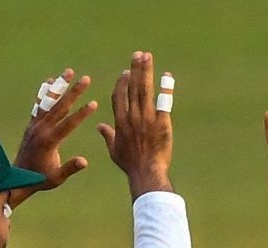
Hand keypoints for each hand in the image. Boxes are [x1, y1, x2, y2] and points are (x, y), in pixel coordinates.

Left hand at [9, 66, 97, 209]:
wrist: (18, 178)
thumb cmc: (40, 179)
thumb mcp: (57, 178)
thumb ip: (70, 168)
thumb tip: (85, 161)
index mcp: (49, 141)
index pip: (69, 124)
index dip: (82, 113)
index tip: (94, 103)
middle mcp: (41, 129)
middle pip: (61, 106)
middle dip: (75, 92)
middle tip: (86, 79)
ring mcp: (35, 125)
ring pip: (50, 101)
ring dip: (60, 85)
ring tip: (69, 71)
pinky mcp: (32, 124)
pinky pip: (39, 105)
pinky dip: (45, 92)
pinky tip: (50, 81)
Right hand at [96, 50, 173, 197]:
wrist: (146, 173)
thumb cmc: (130, 165)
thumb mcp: (114, 150)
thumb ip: (107, 135)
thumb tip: (99, 127)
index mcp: (120, 121)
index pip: (118, 96)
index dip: (122, 83)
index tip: (125, 72)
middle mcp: (132, 116)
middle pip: (132, 87)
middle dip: (135, 69)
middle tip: (139, 54)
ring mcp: (147, 118)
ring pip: (145, 89)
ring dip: (146, 71)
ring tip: (148, 57)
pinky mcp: (162, 122)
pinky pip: (164, 102)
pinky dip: (166, 88)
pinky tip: (168, 76)